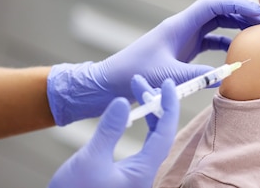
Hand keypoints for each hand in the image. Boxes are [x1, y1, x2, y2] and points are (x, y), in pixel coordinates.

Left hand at [48, 0, 259, 124]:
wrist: (110, 81)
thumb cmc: (133, 75)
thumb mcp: (167, 77)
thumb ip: (197, 76)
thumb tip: (226, 75)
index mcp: (179, 25)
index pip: (213, 4)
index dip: (237, 4)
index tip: (257, 14)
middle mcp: (183, 25)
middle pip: (217, 6)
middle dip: (240, 9)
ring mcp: (183, 35)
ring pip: (215, 20)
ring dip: (235, 22)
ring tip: (256, 32)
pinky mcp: (183, 47)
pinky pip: (210, 36)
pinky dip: (225, 39)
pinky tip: (236, 49)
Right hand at [48, 79, 178, 187]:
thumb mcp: (90, 159)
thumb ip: (108, 130)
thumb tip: (122, 101)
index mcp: (143, 170)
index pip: (165, 131)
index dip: (169, 105)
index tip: (169, 84)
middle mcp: (144, 173)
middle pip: (160, 133)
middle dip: (155, 105)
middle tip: (141, 82)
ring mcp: (136, 175)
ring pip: (151, 139)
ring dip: (147, 115)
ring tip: (138, 93)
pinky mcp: (126, 176)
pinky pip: (141, 146)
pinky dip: (139, 127)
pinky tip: (130, 117)